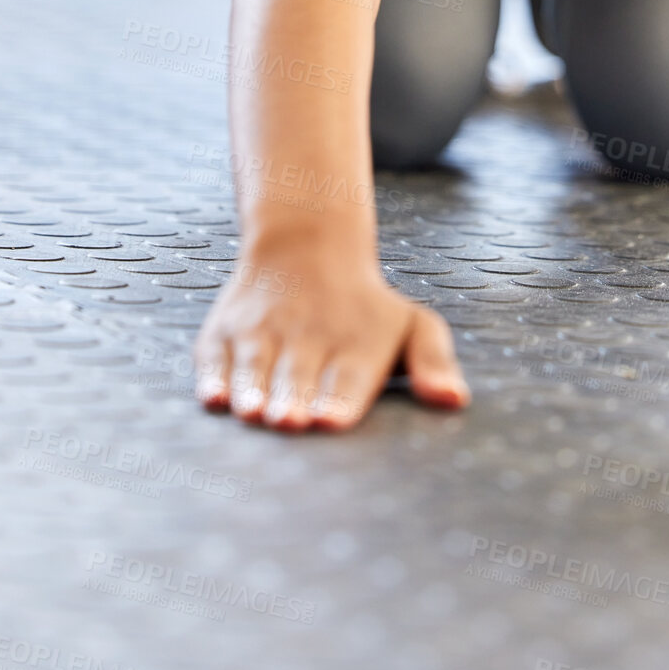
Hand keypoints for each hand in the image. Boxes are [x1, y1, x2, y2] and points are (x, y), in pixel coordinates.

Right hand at [192, 239, 470, 431]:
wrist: (307, 246)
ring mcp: (263, 331)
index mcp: (357, 345)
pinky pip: (215, 354)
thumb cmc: (368, 307)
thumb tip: (456, 401)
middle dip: (294, 401)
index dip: (340, 400)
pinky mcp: (225, 330)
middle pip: (299, 375)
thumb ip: (434, 362)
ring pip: (257, 364)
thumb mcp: (414, 324)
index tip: (331, 419)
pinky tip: (213, 397)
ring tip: (253, 413)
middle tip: (291, 423)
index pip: (349, 377)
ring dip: (253, 389)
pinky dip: (213, 374)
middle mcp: (308, 337)